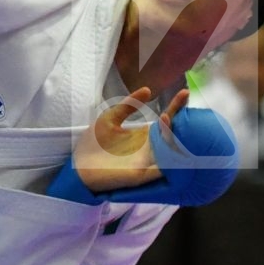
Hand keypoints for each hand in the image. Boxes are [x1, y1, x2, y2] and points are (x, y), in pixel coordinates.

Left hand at [74, 87, 188, 192]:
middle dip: (180, 120)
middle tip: (184, 105)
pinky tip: (168, 145)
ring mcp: (147, 162)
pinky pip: (160, 168)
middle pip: (172, 134)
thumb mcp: (110, 119)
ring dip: (172, 136)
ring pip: (170, 151)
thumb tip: (148, 89)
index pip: (166, 120)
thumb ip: (128, 106)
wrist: (78, 167)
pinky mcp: (140, 175)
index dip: (176, 107)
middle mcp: (150, 149)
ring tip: (167, 117)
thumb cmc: (93, 144)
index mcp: (145, 136)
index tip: (185, 92)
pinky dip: (167, 158)